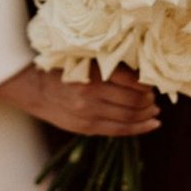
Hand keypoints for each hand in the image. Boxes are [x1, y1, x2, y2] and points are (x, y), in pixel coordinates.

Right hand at [0, 62, 159, 136]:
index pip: (131, 80)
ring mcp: (89, 113)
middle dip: (149, 100)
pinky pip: (119, 130)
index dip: (146, 84)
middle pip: (133, 100)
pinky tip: (151, 125)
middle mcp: (91, 93)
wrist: (36, 89)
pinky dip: (139, 128)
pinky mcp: (87, 128)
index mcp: (92, 72)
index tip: (151, 82)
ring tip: (154, 110)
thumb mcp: (84, 59)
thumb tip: (142, 74)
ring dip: (147, 114)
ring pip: (129, 116)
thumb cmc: (63, 69)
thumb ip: (108, 66)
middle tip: (154, 97)